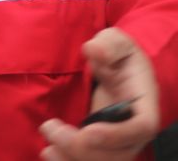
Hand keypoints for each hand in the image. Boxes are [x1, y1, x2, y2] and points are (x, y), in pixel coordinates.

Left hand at [39, 28, 160, 159]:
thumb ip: (108, 44)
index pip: (141, 128)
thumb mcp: (115, 41)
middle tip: (50, 128)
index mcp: (144, 105)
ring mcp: (120, 141)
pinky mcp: (104, 146)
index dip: (116, 134)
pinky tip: (50, 154)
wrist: (117, 68)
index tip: (87, 131)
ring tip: (47, 149)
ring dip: (74, 159)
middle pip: (118, 152)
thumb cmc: (118, 55)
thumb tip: (94, 51)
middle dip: (82, 147)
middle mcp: (135, 129)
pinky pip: (92, 160)